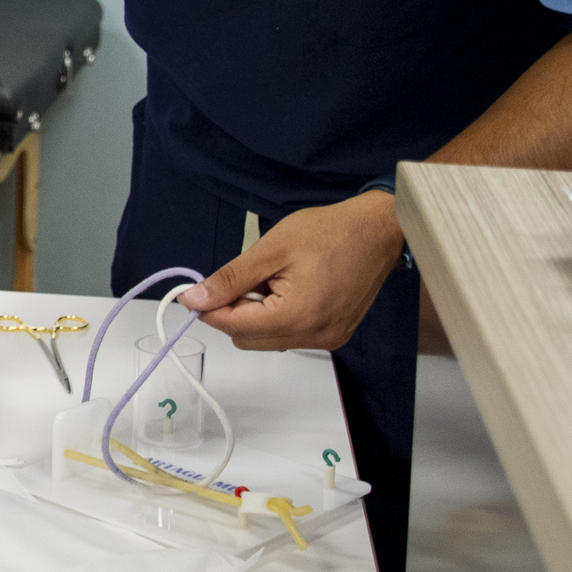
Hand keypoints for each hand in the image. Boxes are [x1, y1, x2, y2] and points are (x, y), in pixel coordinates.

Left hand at [179, 192, 405, 352]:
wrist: (377, 230)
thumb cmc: (330, 232)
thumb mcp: (270, 250)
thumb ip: (229, 279)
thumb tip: (194, 300)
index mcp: (299, 316)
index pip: (235, 328)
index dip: (209, 310)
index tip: (195, 293)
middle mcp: (316, 336)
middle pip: (248, 339)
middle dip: (234, 312)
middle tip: (243, 278)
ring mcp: (328, 339)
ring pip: (267, 340)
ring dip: (256, 315)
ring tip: (272, 280)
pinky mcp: (334, 334)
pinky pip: (289, 336)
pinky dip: (277, 318)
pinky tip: (287, 289)